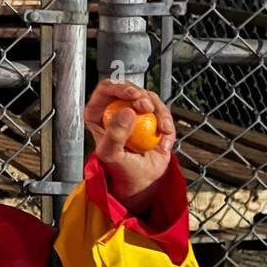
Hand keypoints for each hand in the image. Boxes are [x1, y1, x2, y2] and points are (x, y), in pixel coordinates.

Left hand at [84, 80, 175, 212]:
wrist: (142, 179)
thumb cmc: (121, 168)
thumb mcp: (112, 154)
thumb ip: (114, 134)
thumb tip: (126, 111)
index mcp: (98, 113)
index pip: (105, 89)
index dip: (120, 87)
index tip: (134, 95)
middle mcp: (115, 108)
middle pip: (130, 88)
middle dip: (142, 95)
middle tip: (148, 108)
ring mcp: (134, 111)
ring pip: (149, 97)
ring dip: (160, 112)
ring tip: (162, 130)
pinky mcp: (151, 116)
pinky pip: (162, 111)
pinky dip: (167, 124)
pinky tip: (165, 141)